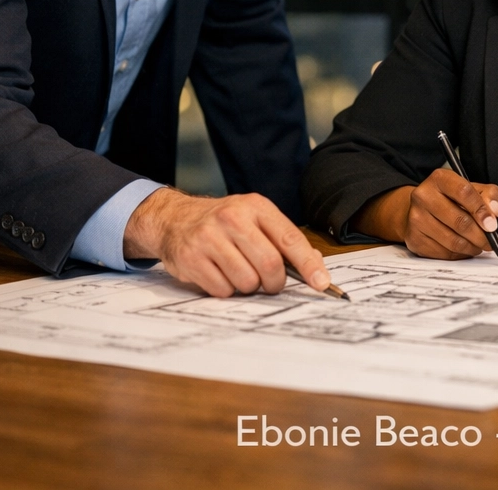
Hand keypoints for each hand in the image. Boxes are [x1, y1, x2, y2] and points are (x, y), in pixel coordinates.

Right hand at [122, 188, 331, 297]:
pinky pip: (223, 290)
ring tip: (239, 272)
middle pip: (270, 265)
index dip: (309, 265)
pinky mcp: (191, 258)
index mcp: (256, 207)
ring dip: (248, 287)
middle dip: (275, 283)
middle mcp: (232, 218)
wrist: (175, 219)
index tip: (322, 283)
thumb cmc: (224, 223)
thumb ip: (283, 240)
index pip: (290, 239)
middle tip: (271, 284)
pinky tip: (219, 274)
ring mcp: (209, 238)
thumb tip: (315, 264)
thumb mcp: (255, 219)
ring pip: (247, 282)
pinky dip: (226, 289)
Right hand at [355, 170, 497, 259]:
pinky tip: (464, 248)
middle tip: (491, 242)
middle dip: (481, 236)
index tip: (492, 225)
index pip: (464, 192)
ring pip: (453, 241)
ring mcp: (416, 218)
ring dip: (472, 247)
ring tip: (479, 245)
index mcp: (439, 179)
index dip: (481, 210)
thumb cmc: (451, 199)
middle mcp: (423, 196)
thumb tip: (494, 212)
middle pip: (459, 221)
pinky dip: (459, 254)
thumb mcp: (472, 188)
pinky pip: (444, 253)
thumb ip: (489, 195)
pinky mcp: (414, 239)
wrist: (422, 209)